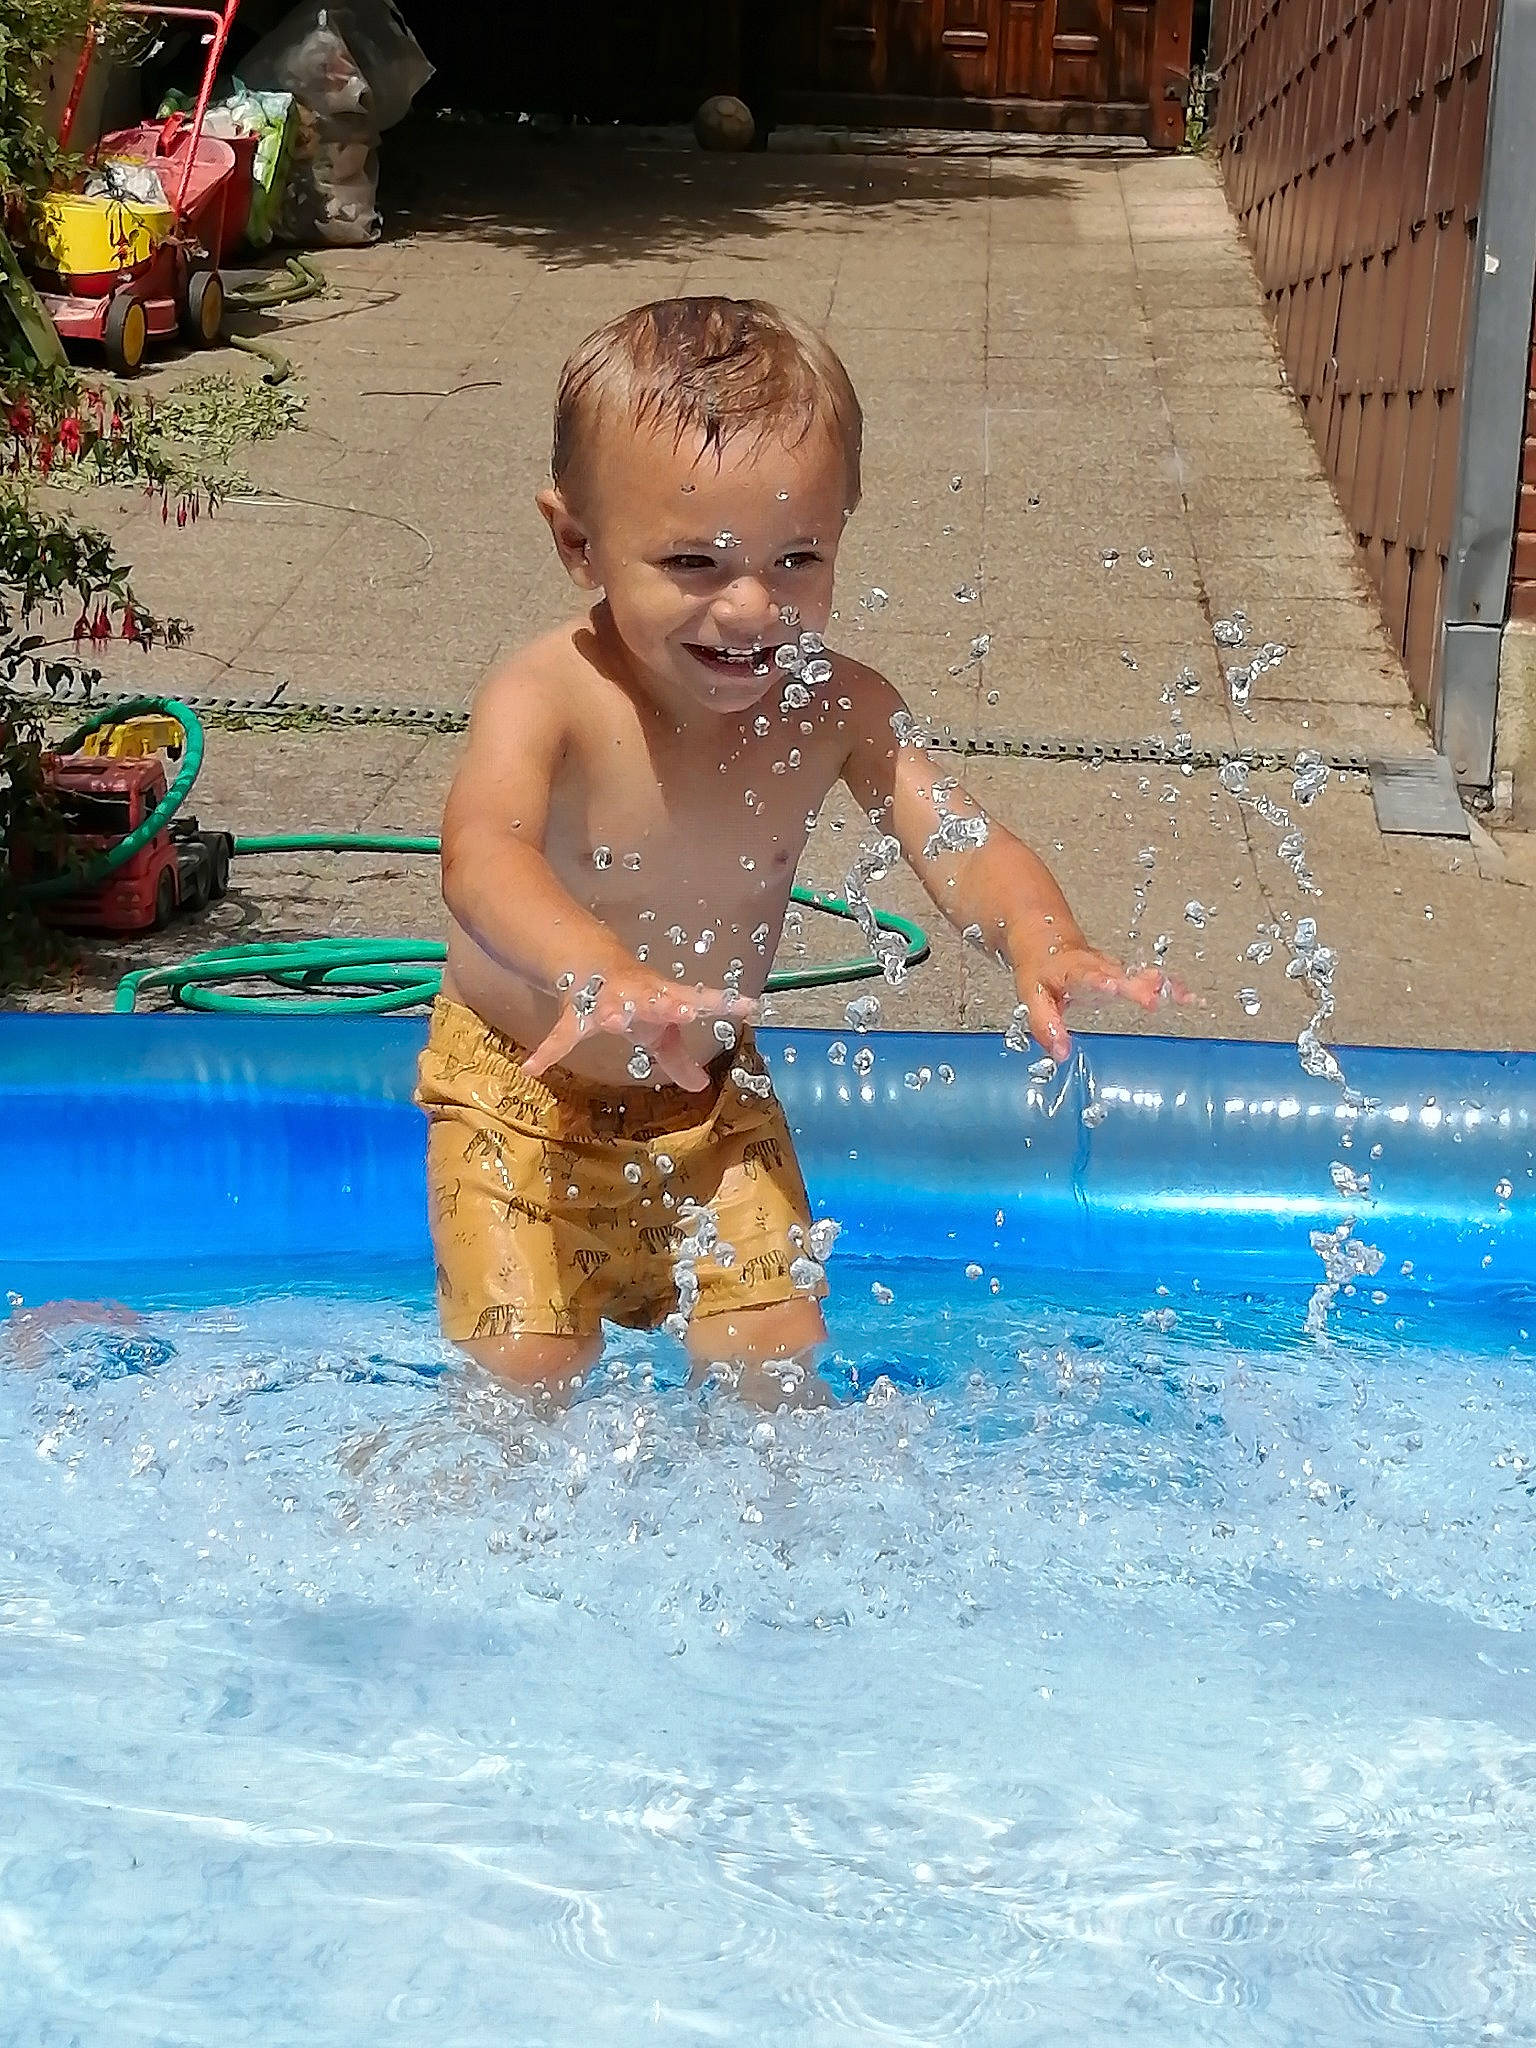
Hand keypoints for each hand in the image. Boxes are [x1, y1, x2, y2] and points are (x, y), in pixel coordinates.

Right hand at [524, 968, 756, 1089]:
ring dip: (612, 1015)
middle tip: (686, 1011)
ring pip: (610, 1008)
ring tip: (612, 1023)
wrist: (589, 963)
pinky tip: (533, 1068)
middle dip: (669, 1005)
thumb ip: (677, 1058)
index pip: (699, 999)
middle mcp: (638, 996)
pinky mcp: (576, 1014)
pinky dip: (547, 1050)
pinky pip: (561, 1035)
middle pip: (657, 999)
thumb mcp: (658, 1031)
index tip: (749, 1006)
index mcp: (664, 997)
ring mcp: (606, 1002)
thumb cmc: (634, 999)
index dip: (723, 1004)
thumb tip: (700, 1088)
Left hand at [1014, 941, 1188, 1060]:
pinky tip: (1185, 996)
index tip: (1113, 986)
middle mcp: (1099, 967)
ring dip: (1160, 984)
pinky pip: (1147, 977)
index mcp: (1075, 971)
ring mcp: (1113, 968)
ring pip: (1138, 974)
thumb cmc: (1040, 968)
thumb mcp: (1032, 996)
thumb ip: (1046, 1024)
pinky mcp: (1123, 972)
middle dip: (1138, 986)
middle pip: (1121, 975)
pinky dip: (1167, 985)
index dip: (1101, 981)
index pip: (1088, 976)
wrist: (1047, 940)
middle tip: (1153, 999)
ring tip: (1183, 996)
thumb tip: (1060, 1053)